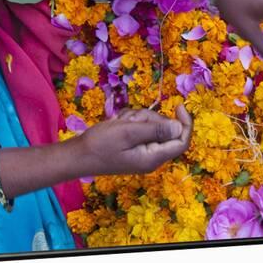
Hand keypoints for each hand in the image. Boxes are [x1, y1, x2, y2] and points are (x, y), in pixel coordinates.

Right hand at [75, 105, 192, 174]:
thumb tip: (179, 127)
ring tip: (120, 123)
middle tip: (130, 119)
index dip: (185, 123)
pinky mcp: (133, 146)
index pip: (181, 141)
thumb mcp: (128, 132)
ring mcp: (142, 151)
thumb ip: (155, 129)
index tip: (179, 105)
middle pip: (164, 129)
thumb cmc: (100, 144)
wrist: (77, 156)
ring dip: (137, 118)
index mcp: (153, 157)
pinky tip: (117, 124)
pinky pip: (139, 127)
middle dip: (150, 118)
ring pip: (151, 125)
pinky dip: (129, 122)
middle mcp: (151, 156)